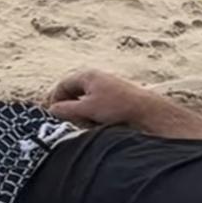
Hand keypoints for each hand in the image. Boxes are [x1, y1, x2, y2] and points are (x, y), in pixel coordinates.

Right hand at [47, 68, 161, 127]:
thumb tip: (52, 111)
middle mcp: (97, 79)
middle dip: (69, 109)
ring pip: (85, 103)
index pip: (62, 86)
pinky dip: (93, 117)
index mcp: (87, 76)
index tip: (52, 116)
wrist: (149, 113)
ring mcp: (107, 89)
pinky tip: (99, 126)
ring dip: (82, 115)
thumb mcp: (86, 109)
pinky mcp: (116, 100)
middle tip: (68, 122)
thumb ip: (65, 109)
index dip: (54, 100)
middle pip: (73, 94)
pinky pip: (97, 108)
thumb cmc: (117, 107)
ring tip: (87, 125)